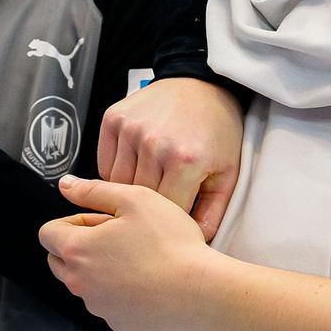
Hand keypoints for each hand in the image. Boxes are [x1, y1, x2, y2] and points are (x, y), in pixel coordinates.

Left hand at [40, 173, 221, 330]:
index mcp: (77, 249)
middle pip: (61, 260)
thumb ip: (93, 190)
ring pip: (85, 282)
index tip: (101, 221)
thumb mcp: (136, 199)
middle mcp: (79, 282)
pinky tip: (147, 280)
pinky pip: (108, 303)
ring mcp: (97, 306)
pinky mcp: (117, 323)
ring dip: (100, 269)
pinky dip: (120, 292)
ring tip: (139, 259)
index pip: (48, 233)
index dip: (74, 221)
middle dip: (82, 246)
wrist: (201, 289)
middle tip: (119, 238)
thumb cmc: (172, 243)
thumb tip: (66, 185)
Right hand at [99, 77, 242, 240]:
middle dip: (149, 208)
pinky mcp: (113, 119)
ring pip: (116, 184)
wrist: (200, 85)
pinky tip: (135, 169)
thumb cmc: (216, 131)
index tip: (174, 222)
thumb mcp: (227, 173)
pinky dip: (115, 173)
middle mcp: (154, 143)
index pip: (166, 212)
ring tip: (147, 188)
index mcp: (185, 160)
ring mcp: (130, 129)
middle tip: (156, 209)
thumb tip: (196, 245)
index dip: (171, 221)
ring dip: (129, 192)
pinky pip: (104, 163)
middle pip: (138, 199)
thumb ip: (212, 213)